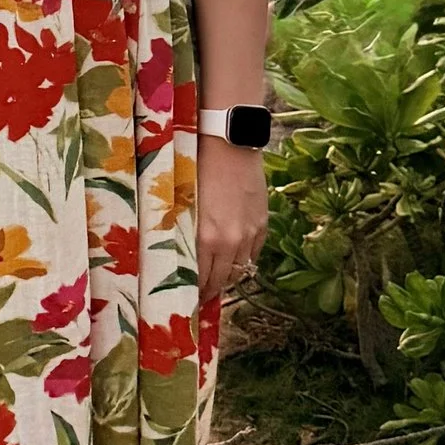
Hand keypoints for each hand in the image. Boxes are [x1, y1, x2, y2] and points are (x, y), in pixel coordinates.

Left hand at [196, 137, 268, 295]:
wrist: (229, 145)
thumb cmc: (198, 169)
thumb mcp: (184, 204)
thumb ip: (185, 234)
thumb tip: (182, 258)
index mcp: (206, 238)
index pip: (200, 279)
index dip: (195, 292)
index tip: (188, 299)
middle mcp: (230, 241)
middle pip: (221, 279)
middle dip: (210, 290)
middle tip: (201, 296)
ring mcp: (250, 234)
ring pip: (240, 270)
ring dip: (228, 279)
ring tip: (217, 283)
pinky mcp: (262, 224)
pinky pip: (254, 254)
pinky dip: (244, 262)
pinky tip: (235, 263)